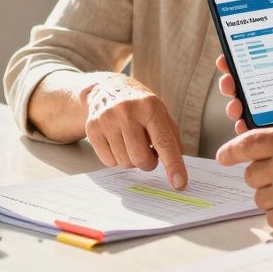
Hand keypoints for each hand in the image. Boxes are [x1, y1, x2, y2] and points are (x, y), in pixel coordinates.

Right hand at [82, 74, 187, 188]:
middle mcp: (127, 111)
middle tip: (149, 154)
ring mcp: (107, 119)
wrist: (107, 88)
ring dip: (132, 161)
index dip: (173, 165)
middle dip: (148, 163)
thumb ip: (172, 137)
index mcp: (150, 106)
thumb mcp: (160, 112)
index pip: (164, 141)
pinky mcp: (92, 128)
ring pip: (124, 162)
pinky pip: (108, 161)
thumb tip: (180, 162)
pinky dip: (116, 159)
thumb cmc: (139, 105)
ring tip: (132, 144)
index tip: (180, 183)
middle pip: (141, 158)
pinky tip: (117, 143)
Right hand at [217, 28, 272, 141]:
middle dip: (232, 81)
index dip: (242, 58)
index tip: (229, 53)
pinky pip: (256, 133)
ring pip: (247, 109)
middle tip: (228, 80)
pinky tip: (242, 125)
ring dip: (234, 104)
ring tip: (235, 104)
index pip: (262, 64)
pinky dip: (244, 129)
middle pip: (248, 86)